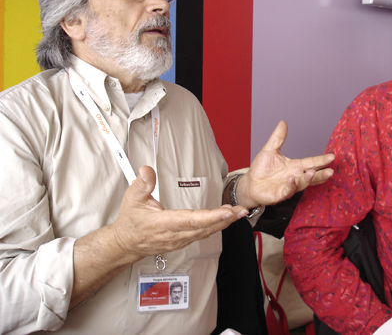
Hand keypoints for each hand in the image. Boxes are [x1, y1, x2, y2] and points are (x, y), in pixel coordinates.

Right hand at [111, 166, 247, 258]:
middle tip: (242, 210)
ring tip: (239, 212)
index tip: (226, 211)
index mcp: (164, 224)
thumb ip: (142, 184)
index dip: (210, 216)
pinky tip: (227, 218)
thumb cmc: (131, 222)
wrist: (126, 243)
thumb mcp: (132, 199)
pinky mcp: (184, 240)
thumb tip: (147, 170)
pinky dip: (217, 226)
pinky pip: (203, 233)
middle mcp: (175, 234)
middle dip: (225, 219)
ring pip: (206, 232)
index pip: (190, 220)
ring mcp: (180, 240)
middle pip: (204, 227)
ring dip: (224, 222)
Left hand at [235, 120, 334, 208]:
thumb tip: (283, 122)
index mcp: (295, 166)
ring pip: (302, 184)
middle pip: (311, 175)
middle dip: (321, 174)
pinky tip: (292, 179)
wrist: (250, 183)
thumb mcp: (270, 150)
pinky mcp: (280, 195)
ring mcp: (289, 187)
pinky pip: (287, 190)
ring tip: (312, 173)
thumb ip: (278, 138)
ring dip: (308, 179)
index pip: (311, 162)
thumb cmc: (261, 168)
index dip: (321, 160)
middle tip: (331, 171)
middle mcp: (295, 177)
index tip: (332, 156)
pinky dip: (291, 185)